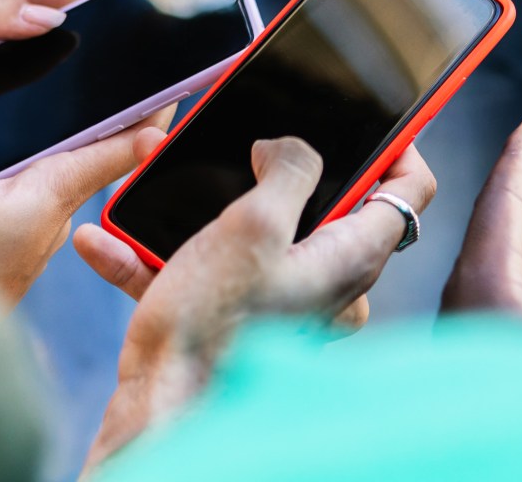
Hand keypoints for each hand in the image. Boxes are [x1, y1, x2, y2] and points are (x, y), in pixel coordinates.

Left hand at [0, 0, 192, 101]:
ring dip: (130, 42)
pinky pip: (64, 84)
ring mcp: (14, 58)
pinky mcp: (7, 93)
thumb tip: (51, 15)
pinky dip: (98, 88)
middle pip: (97, 4)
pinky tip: (122, 107)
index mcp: (4, 0)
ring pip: (86, 43)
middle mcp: (17, 27)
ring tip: (175, 47)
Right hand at [0, 94, 169, 306]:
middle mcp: (55, 216)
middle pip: (89, 159)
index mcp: (56, 193)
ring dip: (52, 150)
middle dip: (102, 124)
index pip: (120, 148)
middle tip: (115, 87)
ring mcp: (31, 237)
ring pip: (49, 180)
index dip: (152, 118)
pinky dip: (14, 177)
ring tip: (45, 118)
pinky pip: (20, 201)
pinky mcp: (6, 251)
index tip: (182, 91)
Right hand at [77, 137, 435, 470]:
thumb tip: (287, 148)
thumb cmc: (211, 328)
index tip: (370, 114)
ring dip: (206, 211)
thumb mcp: (252, 225)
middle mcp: (333, 280)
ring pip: (263, 232)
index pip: (410, 187)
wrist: (161, 408)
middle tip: (241, 144)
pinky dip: (166, 255)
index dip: (398, 141)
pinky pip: (214, 269)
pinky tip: (110, 242)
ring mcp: (292, 300)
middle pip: (333, 201)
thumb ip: (288, 169)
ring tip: (154, 192)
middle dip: (278, 168)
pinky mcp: (248, 316)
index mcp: (352, 255)